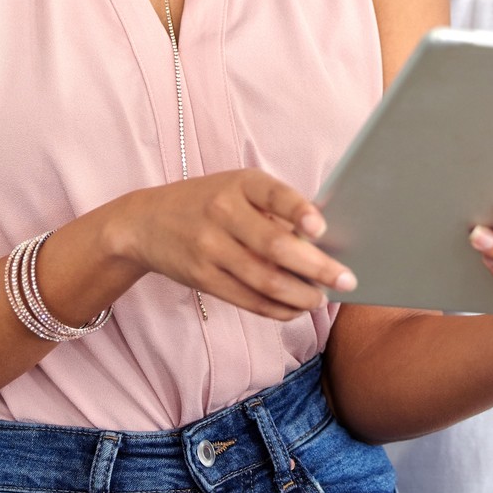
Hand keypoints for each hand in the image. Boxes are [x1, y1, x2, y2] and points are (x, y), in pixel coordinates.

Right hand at [105, 170, 356, 320]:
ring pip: (265, 280)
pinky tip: (295, 309)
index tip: (321, 228)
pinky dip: (278, 309)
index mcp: (238, 183)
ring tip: (322, 299)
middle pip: (275, 246)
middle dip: (316, 267)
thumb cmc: (206, 202)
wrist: (145, 222)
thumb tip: (323, 243)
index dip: (299, 210)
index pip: (274, 194)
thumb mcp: (235, 188)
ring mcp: (210, 248)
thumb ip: (273, 209)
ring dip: (301, 295)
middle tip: (346, 280)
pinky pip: (249, 300)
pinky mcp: (204, 278)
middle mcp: (223, 213)